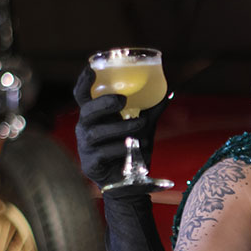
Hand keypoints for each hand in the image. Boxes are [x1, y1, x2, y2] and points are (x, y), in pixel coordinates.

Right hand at [73, 65, 167, 188]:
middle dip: (104, 103)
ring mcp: (85, 147)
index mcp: (94, 116)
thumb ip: (152, 111)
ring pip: (97, 132)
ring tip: (140, 125)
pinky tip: (131, 148)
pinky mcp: (91, 163)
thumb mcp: (144, 128)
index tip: (91, 68)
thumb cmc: (133, 150)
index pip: (83, 96)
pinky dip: (120, 148)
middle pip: (87, 111)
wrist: (130, 182)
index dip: (83, 82)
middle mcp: (85, 128)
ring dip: (120, 127)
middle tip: (122, 100)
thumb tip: (168, 92)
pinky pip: (104, 152)